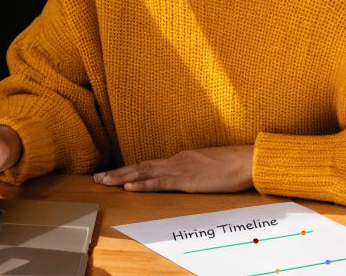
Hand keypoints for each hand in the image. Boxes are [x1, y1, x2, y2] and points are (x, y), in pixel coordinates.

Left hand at [92, 145, 254, 192]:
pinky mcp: (186, 180)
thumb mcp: (209, 166)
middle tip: (98, 176)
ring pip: (144, 172)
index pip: (150, 164)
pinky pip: (159, 183)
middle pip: (140, 166)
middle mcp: (176, 160)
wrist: (247, 160)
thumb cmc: (233, 164)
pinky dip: (142, 184)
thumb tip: (190, 174)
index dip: (130, 168)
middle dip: (118, 172)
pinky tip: (128, 187)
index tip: (114, 172)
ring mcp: (180, 169)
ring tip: (104, 181)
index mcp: (181, 158)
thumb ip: (196, 169)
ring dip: (122, 177)